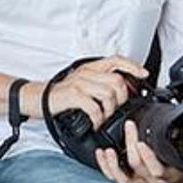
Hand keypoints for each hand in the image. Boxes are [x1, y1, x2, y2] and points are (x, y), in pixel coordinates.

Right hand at [29, 56, 145, 128]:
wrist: (38, 98)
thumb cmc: (62, 94)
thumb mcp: (82, 83)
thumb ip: (100, 82)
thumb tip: (122, 89)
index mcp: (90, 68)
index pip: (116, 60)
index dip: (132, 66)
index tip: (144, 74)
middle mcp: (86, 73)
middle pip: (117, 81)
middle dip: (121, 98)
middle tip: (114, 107)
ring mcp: (80, 83)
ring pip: (109, 94)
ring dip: (110, 110)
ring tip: (103, 116)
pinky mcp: (74, 95)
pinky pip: (95, 107)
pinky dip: (98, 118)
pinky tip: (95, 122)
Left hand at [99, 119, 182, 182]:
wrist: (174, 178)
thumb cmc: (177, 162)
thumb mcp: (182, 152)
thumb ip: (177, 135)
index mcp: (167, 174)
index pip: (157, 169)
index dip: (148, 157)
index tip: (141, 143)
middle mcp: (152, 181)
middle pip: (138, 165)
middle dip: (131, 144)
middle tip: (130, 126)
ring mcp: (139, 182)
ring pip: (123, 178)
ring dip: (113, 163)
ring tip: (108, 150)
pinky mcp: (128, 181)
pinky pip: (114, 177)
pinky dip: (105, 166)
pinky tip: (101, 154)